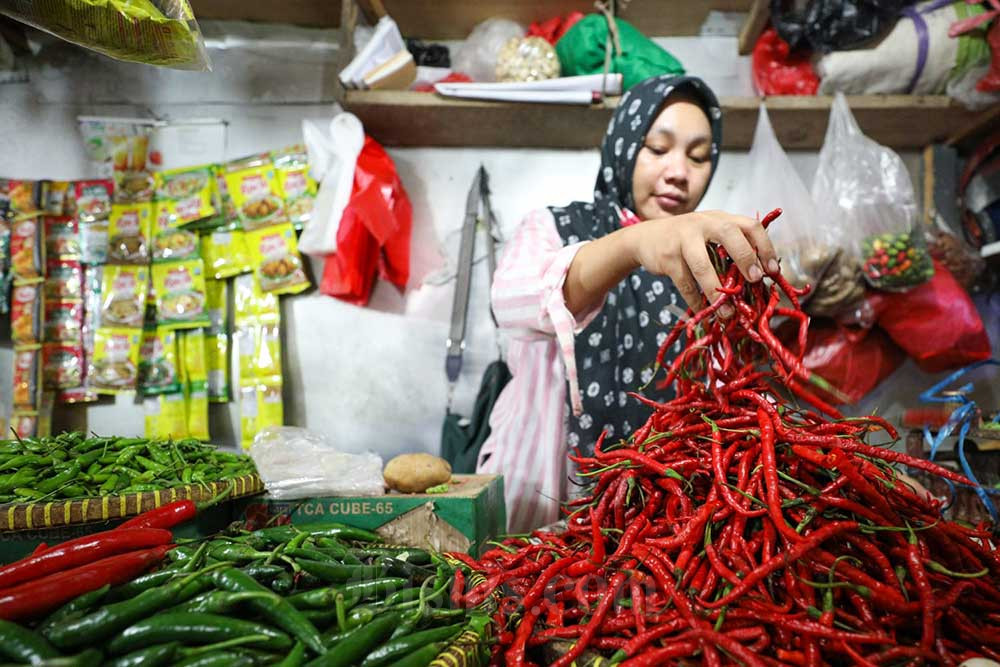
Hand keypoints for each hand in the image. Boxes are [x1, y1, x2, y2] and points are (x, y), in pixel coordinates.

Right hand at [626, 210, 778, 315]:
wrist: (646, 237)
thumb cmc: (686, 240)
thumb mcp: (709, 235)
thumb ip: (731, 248)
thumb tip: (758, 279)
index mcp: (720, 219)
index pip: (750, 225)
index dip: (765, 247)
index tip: (773, 270)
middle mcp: (703, 224)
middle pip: (728, 234)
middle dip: (745, 257)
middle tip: (755, 280)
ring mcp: (682, 239)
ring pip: (702, 265)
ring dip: (717, 291)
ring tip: (728, 312)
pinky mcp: (667, 257)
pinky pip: (684, 283)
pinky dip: (695, 300)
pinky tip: (704, 311)